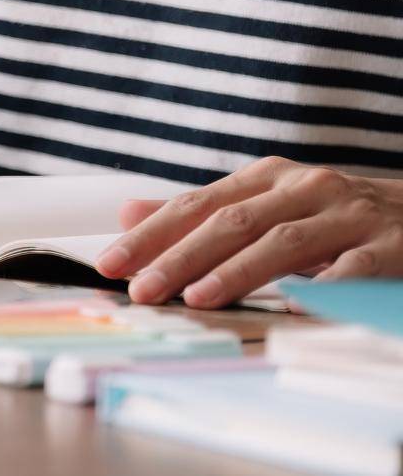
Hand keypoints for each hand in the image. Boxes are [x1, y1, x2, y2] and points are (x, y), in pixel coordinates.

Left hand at [95, 156, 402, 307]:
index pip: (196, 205)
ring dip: (237, 271)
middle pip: (232, 222)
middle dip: (181, 256)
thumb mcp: (267, 204)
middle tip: (142, 290)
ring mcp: (349, 215)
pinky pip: (353, 268)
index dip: (151, 234)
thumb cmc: (332, 216)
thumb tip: (128, 213)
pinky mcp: (392, 245)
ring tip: (197, 298)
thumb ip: (202, 212)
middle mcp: (305, 188)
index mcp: (267, 178)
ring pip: (284, 241)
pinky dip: (322, 288)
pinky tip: (293, 307)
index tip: (110, 263)